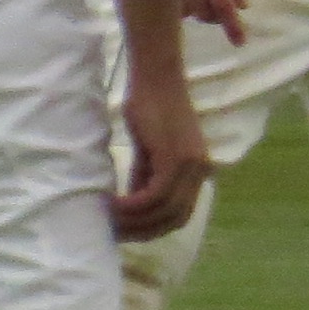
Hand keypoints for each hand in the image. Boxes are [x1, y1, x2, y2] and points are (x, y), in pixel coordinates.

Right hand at [108, 72, 211, 241]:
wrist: (155, 76)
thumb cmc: (149, 107)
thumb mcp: (149, 152)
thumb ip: (146, 178)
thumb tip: (134, 207)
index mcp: (199, 171)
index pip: (181, 215)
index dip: (154, 229)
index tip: (127, 233)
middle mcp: (201, 171)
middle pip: (174, 219)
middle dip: (143, 232)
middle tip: (113, 234)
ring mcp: (191, 165)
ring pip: (163, 210)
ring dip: (133, 221)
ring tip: (107, 221)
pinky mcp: (176, 158)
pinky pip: (154, 195)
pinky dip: (132, 206)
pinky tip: (112, 206)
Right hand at [178, 0, 246, 43]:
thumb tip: (243, 6)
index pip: (223, 3)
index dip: (232, 26)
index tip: (240, 42)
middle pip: (203, 13)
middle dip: (214, 14)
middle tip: (217, 2)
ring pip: (184, 13)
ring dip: (196, 10)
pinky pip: (166, 4)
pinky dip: (178, 4)